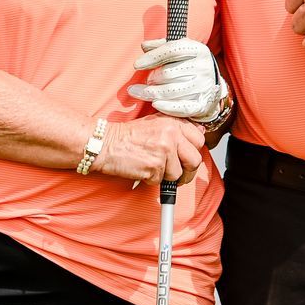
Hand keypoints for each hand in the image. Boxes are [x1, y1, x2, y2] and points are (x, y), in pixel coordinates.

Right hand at [91, 115, 206, 185]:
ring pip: (178, 174)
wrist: (104, 143)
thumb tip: (200, 133)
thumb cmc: (128, 135)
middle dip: (187, 171)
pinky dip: (152, 180)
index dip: (193, 151)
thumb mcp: (156, 124)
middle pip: (195, 160)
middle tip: (178, 174)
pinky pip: (160, 181)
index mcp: (174, 123)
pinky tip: (142, 170)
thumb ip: (178, 128)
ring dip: (167, 177)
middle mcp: (171, 135)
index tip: (186, 157)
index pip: (199, 140)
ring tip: (153, 169)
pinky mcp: (154, 167)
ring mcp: (163, 151)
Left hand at [128, 38, 227, 121]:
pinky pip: (180, 108)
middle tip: (147, 80)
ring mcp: (204, 87)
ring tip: (141, 92)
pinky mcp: (202, 104)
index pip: (172, 50)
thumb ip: (162, 46)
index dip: (153, 57)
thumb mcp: (181, 51)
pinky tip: (154, 103)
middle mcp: (204, 67)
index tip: (137, 65)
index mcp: (199, 50)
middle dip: (152, 78)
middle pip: (168, 73)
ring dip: (151, 93)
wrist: (212, 85)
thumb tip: (145, 46)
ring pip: (170, 91)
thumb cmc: (190, 65)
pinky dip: (166, 107)